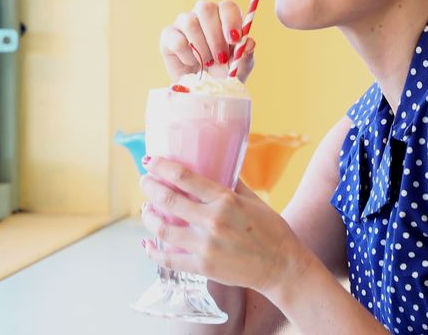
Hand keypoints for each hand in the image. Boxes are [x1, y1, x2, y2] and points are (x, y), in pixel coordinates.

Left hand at [139, 156, 308, 295]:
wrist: (283, 267)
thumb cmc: (272, 231)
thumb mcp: (254, 200)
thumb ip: (233, 183)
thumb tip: (219, 163)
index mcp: (225, 200)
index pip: (184, 177)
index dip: (161, 167)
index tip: (150, 161)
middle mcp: (213, 221)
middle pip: (167, 200)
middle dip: (149, 187)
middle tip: (144, 182)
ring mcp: (206, 246)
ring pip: (163, 229)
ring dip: (148, 217)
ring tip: (146, 209)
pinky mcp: (203, 267)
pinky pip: (169, 260)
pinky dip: (153, 252)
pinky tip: (146, 244)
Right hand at [159, 0, 256, 82]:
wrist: (202, 88)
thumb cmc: (224, 72)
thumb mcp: (240, 67)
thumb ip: (246, 54)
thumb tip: (249, 44)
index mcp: (224, 16)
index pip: (227, 6)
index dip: (231, 20)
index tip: (235, 40)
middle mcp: (203, 14)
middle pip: (206, 8)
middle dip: (214, 35)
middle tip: (220, 58)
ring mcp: (184, 22)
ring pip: (190, 22)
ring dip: (201, 47)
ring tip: (207, 63)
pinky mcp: (168, 35)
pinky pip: (176, 39)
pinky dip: (186, 55)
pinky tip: (191, 63)